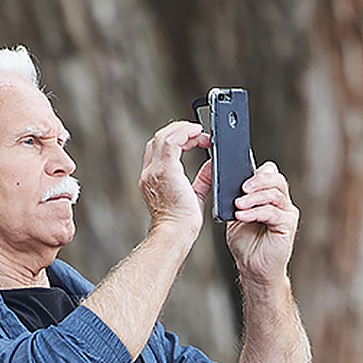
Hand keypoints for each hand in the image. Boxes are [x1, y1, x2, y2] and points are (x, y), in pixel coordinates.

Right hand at [139, 121, 212, 240]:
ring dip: (183, 129)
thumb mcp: (195, 196)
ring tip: (200, 131)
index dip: (175, 140)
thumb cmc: (183, 223)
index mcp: (152, 180)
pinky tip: (198, 133)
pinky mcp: (166, 170)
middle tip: (198, 132)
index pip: (157, 150)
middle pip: (157, 139)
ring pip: (163, 136)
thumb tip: (212, 164)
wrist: (176, 233)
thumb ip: (203, 178)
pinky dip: (185, 133)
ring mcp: (154, 171)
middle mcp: (149, 173)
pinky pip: (172, 141)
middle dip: (178, 130)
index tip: (193, 140)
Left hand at [226, 161, 298, 285]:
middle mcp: (281, 201)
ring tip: (238, 204)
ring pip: (275, 194)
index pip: (269, 172)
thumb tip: (224, 183)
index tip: (237, 176)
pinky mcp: (288, 225)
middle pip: (275, 179)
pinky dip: (255, 212)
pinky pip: (273, 212)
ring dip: (254, 197)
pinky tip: (241, 216)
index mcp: (269, 196)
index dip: (256, 172)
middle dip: (257, 180)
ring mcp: (286, 212)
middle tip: (241, 188)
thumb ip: (235, 199)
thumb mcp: (235, 216)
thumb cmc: (246, 243)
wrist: (253, 268)